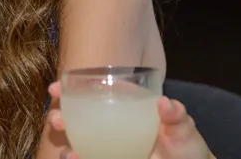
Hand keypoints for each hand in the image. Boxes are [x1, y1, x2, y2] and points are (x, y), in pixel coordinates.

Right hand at [47, 81, 212, 158]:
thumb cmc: (186, 146)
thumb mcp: (184, 129)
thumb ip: (176, 116)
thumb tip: (165, 103)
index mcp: (126, 106)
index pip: (95, 91)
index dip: (73, 88)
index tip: (54, 89)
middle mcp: (113, 124)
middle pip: (80, 116)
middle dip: (61, 116)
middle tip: (56, 120)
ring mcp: (111, 146)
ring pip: (80, 141)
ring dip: (67, 145)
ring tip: (66, 152)